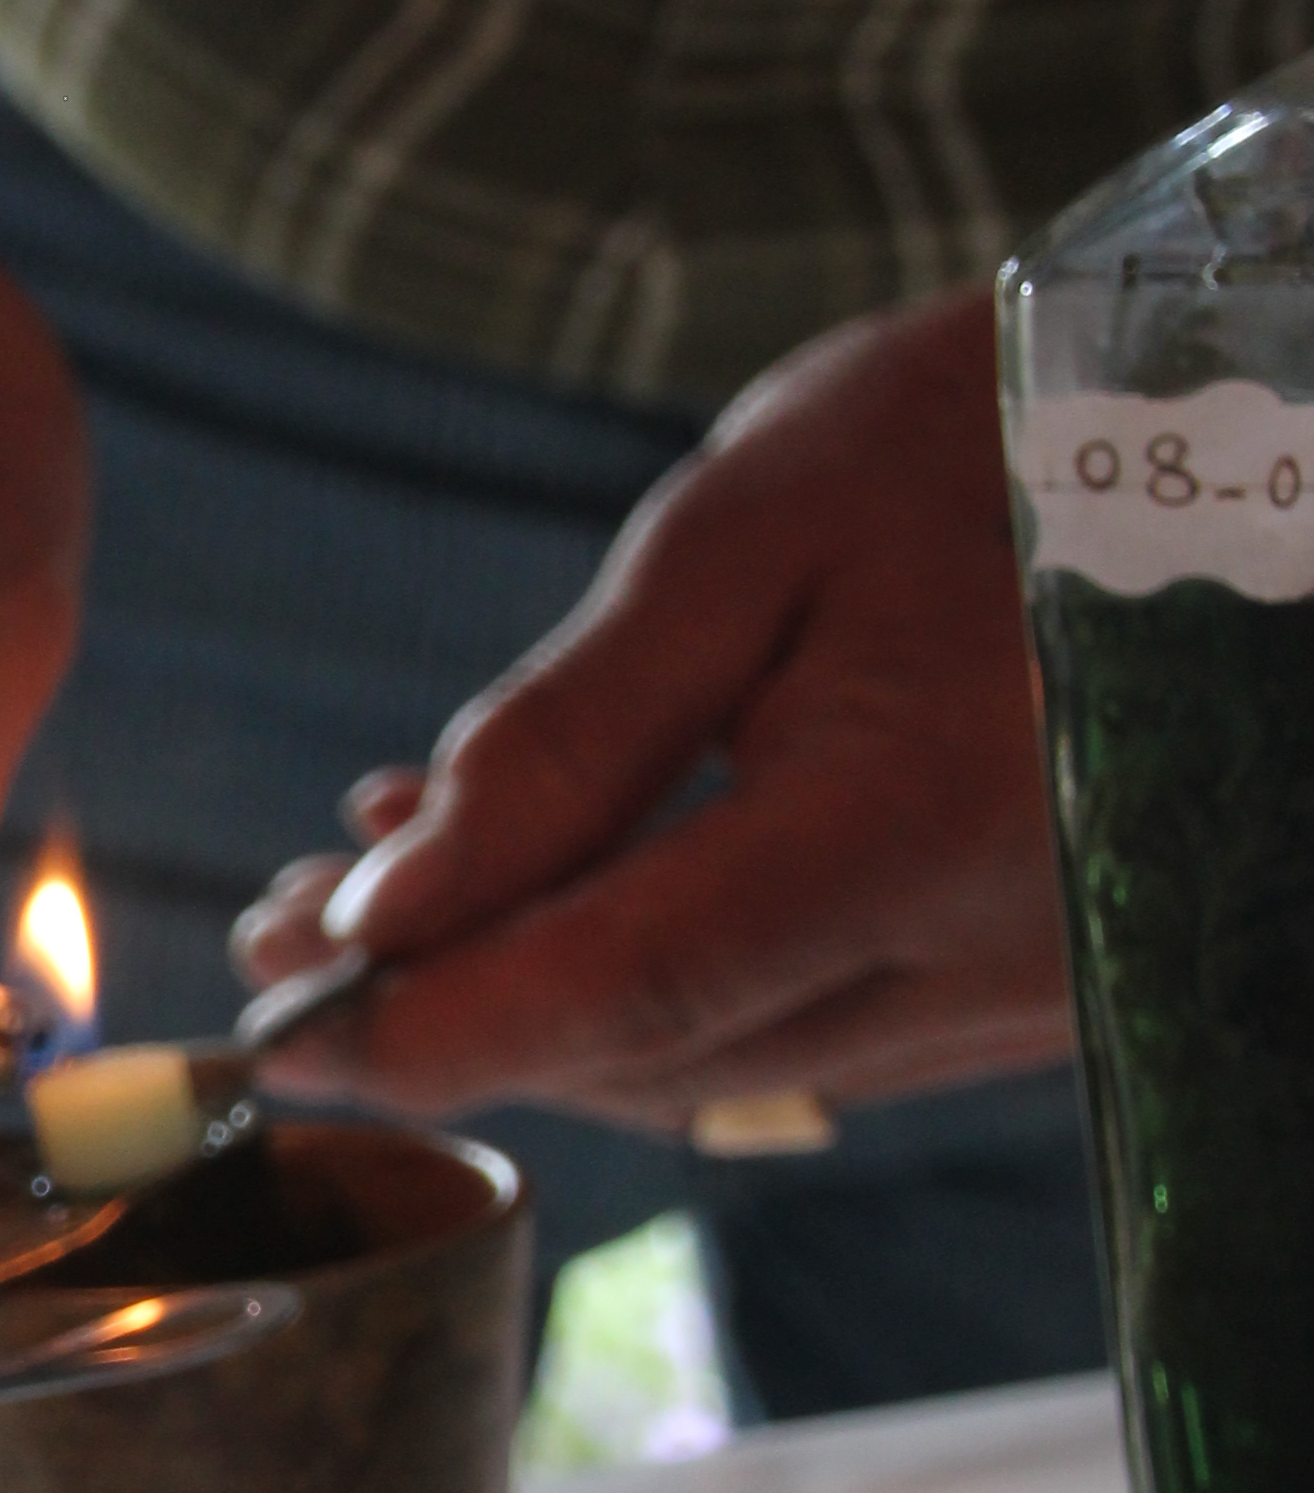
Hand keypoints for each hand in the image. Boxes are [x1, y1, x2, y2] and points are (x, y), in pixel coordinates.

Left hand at [231, 291, 1071, 1128]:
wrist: (1230, 433)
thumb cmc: (986, 436)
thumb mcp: (748, 530)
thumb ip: (564, 735)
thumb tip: (386, 907)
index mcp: (916, 829)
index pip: (627, 989)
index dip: (434, 1028)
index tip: (274, 1027)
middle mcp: (985, 958)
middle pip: (653, 1052)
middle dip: (449, 1012)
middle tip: (283, 935)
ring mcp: (1016, 994)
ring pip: (716, 1059)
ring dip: (534, 998)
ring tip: (373, 894)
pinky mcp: (1018, 985)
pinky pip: (798, 1020)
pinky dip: (650, 974)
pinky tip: (544, 878)